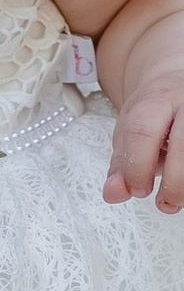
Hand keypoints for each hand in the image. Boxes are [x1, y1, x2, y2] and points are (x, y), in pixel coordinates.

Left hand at [104, 55, 183, 208]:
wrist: (177, 88)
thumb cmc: (154, 112)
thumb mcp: (128, 132)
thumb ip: (120, 165)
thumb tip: (113, 193)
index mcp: (157, 99)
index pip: (144, 130)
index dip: (138, 166)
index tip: (136, 188)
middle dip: (174, 182)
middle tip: (164, 201)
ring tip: (176, 198)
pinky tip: (183, 188)